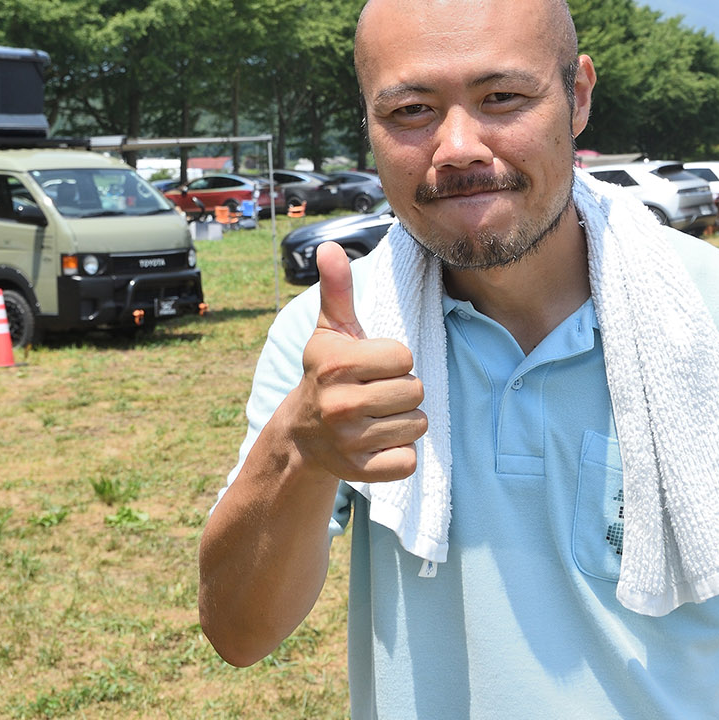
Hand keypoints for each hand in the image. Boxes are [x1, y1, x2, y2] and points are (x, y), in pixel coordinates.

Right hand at [288, 241, 425, 481]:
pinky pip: (409, 460)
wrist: (302, 435)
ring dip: (403, 421)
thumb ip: (337, 289)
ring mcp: (350, 441)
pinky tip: (378, 442)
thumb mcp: (331, 331)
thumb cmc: (327, 374)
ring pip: (417, 424)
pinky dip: (400, 453)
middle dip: (402, 390)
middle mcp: (341, 404)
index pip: (404, 356)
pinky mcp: (361, 472)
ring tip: (376, 416)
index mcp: (337, 365)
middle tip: (375, 394)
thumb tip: (330, 247)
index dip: (394, 360)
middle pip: (416, 391)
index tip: (372, 367)